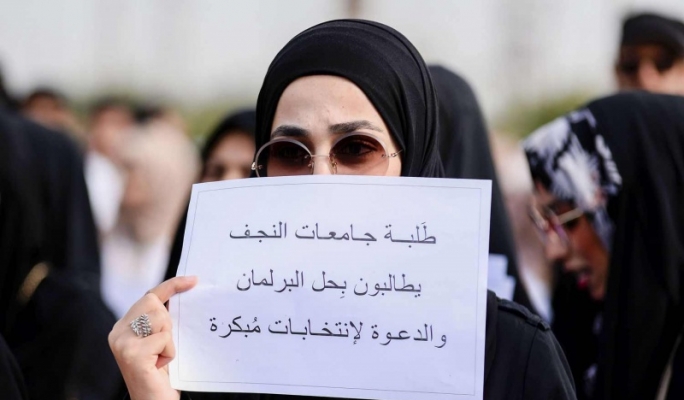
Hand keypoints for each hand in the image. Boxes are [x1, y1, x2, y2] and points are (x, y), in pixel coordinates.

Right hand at [108, 276, 197, 399]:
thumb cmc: (159, 374)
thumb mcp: (159, 342)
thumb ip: (160, 322)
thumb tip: (182, 293)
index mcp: (123, 327)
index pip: (148, 296)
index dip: (172, 285)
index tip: (193, 280)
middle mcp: (117, 332)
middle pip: (154, 304)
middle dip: (167, 322)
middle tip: (162, 346)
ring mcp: (122, 342)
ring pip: (159, 319)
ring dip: (168, 339)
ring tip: (159, 357)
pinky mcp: (132, 353)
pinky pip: (163, 339)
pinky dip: (169, 352)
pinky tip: (159, 366)